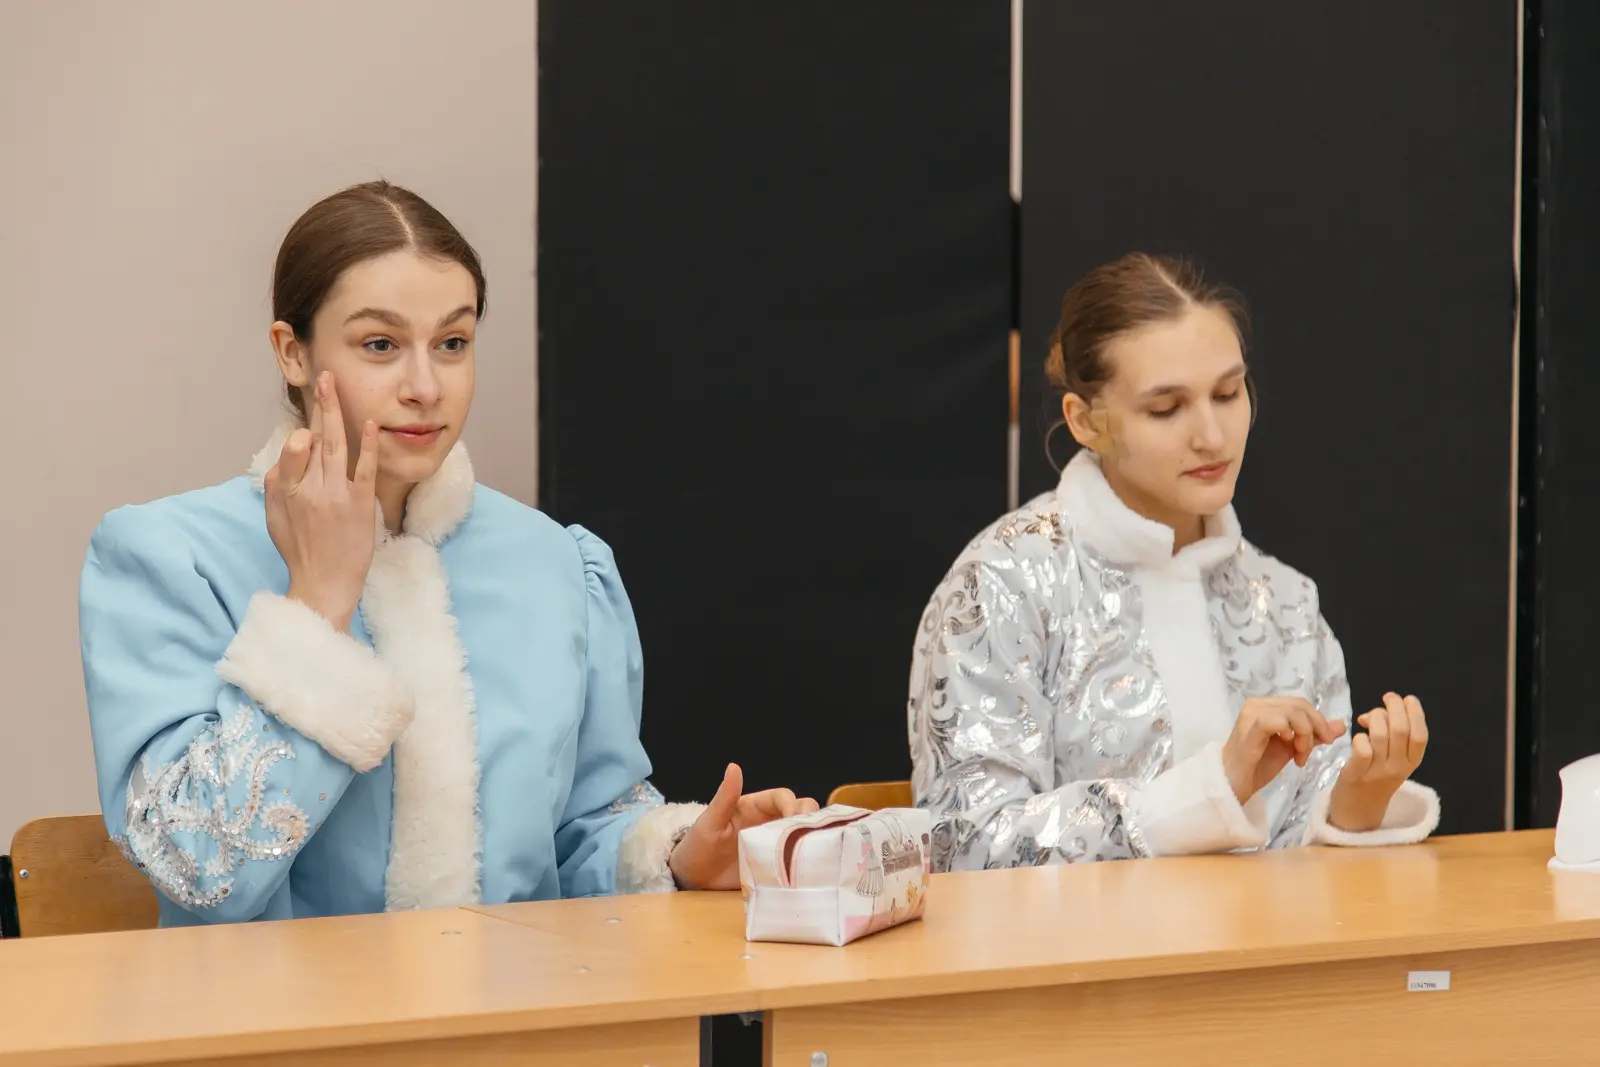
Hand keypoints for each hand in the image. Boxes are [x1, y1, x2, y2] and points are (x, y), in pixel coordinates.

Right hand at [264, 371, 377, 631]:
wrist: (324, 584)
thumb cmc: (300, 551)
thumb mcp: (274, 519)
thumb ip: (276, 485)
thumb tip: (285, 458)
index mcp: (285, 491)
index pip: (292, 449)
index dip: (301, 432)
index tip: (309, 423)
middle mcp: (309, 489)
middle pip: (314, 438)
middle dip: (318, 404)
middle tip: (323, 377)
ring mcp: (335, 494)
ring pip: (335, 445)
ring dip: (335, 412)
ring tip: (334, 385)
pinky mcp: (360, 503)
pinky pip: (364, 467)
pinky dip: (367, 444)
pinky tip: (370, 422)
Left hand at [667, 763, 819, 890]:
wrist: (691, 880)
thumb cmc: (697, 846)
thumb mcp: (709, 822)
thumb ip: (725, 797)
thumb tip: (734, 766)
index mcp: (755, 808)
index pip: (782, 797)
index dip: (792, 805)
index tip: (794, 820)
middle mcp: (769, 825)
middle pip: (801, 812)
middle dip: (810, 819)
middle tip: (810, 836)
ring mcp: (773, 847)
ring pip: (804, 835)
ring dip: (812, 839)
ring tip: (815, 852)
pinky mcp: (775, 868)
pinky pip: (796, 861)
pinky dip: (806, 862)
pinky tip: (810, 869)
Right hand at [1221, 697, 1345, 804]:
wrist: (1234, 783)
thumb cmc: (1259, 765)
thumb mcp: (1293, 748)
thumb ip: (1314, 735)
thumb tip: (1340, 725)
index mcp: (1266, 706)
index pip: (1301, 704)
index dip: (1318, 721)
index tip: (1325, 742)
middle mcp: (1258, 704)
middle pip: (1300, 705)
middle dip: (1315, 728)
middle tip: (1311, 751)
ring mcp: (1252, 713)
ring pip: (1293, 712)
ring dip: (1305, 735)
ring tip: (1299, 756)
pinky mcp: (1250, 725)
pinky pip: (1279, 720)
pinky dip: (1291, 734)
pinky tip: (1289, 748)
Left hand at [1328, 693, 1427, 831]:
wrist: (1359, 810)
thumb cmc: (1376, 777)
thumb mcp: (1394, 759)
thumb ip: (1390, 736)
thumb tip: (1372, 714)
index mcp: (1412, 762)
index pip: (1420, 736)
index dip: (1416, 714)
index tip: (1408, 699)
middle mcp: (1399, 767)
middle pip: (1401, 731)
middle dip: (1395, 708)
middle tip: (1388, 698)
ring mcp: (1378, 771)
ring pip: (1380, 736)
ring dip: (1374, 719)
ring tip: (1367, 718)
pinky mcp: (1357, 775)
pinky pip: (1362, 750)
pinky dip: (1360, 737)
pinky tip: (1358, 737)